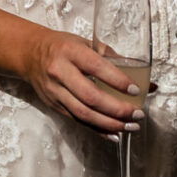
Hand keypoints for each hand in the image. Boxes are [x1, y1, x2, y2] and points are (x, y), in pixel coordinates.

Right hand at [20, 28, 148, 133]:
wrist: (30, 54)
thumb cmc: (63, 46)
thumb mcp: (86, 43)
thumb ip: (114, 60)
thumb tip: (146, 81)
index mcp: (70, 51)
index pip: (96, 67)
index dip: (117, 80)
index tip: (136, 90)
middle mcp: (60, 72)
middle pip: (90, 96)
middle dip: (117, 109)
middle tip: (137, 113)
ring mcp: (55, 91)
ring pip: (83, 114)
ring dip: (110, 124)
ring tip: (131, 126)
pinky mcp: (54, 106)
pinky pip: (77, 121)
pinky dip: (98, 130)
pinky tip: (115, 134)